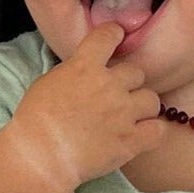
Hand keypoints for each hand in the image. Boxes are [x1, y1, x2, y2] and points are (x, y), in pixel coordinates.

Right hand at [8, 23, 167, 190]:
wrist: (41, 156)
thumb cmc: (35, 121)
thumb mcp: (49, 82)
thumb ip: (74, 72)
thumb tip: (86, 71)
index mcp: (84, 66)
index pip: (108, 35)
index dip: (114, 36)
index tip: (115, 39)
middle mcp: (109, 85)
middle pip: (136, 73)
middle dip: (128, 83)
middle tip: (117, 96)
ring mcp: (123, 113)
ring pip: (152, 100)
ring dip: (143, 107)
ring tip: (131, 117)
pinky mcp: (130, 140)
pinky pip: (158, 130)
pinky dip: (153, 132)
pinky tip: (143, 135)